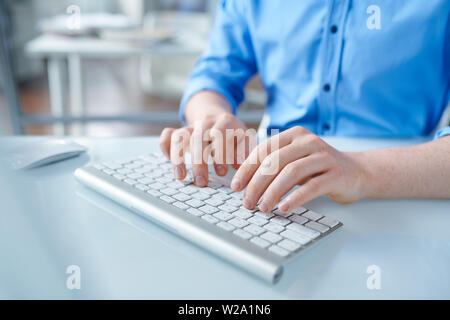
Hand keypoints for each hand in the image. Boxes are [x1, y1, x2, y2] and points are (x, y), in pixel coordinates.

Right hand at [159, 113, 249, 186]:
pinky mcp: (180, 131)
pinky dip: (165, 146)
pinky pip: (167, 135)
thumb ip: (244, 151)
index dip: (220, 154)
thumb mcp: (245, 139)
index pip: (220, 135)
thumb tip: (238, 166)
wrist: (222, 119)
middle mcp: (206, 121)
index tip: (222, 173)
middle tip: (201, 182)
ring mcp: (191, 126)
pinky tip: (167, 159)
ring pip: (180, 137)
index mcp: (225, 121)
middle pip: (198, 139)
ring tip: (180, 177)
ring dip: (178, 157)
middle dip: (199, 162)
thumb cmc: (235, 135)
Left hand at [230, 126, 367, 212]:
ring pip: (291, 173)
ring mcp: (324, 157)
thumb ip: (273, 164)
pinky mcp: (336, 175)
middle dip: (256, 183)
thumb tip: (243, 183)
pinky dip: (295, 198)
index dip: (247, 168)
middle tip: (247, 202)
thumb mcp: (295, 159)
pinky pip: (312, 187)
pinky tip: (283, 208)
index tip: (236, 186)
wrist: (357, 172)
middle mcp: (309, 142)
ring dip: (273, 192)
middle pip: (275, 161)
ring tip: (262, 208)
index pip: (264, 149)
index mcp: (294, 135)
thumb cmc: (318, 167)